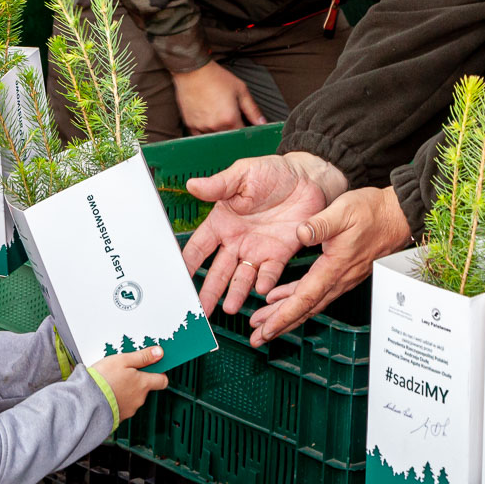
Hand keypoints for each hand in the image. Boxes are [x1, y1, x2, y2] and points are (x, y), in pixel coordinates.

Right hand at [90, 345, 168, 420]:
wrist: (85, 402)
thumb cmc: (102, 380)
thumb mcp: (123, 360)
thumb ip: (143, 356)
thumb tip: (159, 353)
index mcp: (143, 384)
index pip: (162, 380)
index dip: (159, 373)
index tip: (152, 366)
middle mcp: (139, 399)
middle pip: (145, 388)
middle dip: (137, 380)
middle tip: (123, 372)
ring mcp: (129, 409)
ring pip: (133, 397)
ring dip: (126, 390)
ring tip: (111, 383)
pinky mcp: (118, 417)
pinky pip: (122, 407)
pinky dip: (117, 400)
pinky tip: (107, 394)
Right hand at [173, 62, 264, 133]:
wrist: (193, 70)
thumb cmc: (217, 78)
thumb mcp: (241, 90)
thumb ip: (252, 109)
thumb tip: (262, 123)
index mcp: (229, 119)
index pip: (242, 134)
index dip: (246, 130)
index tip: (245, 124)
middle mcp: (215, 126)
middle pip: (229, 138)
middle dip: (233, 130)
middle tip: (230, 115)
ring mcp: (201, 127)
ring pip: (215, 137)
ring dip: (220, 131)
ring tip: (218, 114)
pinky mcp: (190, 124)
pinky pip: (201, 136)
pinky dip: (206, 131)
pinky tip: (209, 119)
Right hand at [181, 152, 346, 316]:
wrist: (307, 178)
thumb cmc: (273, 172)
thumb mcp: (242, 174)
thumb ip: (218, 185)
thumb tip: (191, 185)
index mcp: (223, 222)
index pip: (199, 248)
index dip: (188, 264)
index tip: (177, 281)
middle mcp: (237, 241)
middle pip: (218, 271)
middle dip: (208, 291)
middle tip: (198, 311)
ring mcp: (258, 249)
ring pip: (242, 277)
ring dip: (235, 293)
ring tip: (228, 309)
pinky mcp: (280, 253)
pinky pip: (270, 272)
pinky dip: (265, 281)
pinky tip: (260, 290)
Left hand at [248, 186, 410, 345]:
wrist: (398, 215)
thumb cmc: (373, 212)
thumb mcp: (344, 211)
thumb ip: (321, 223)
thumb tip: (300, 232)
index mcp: (334, 267)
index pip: (304, 299)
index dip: (283, 317)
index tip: (265, 330)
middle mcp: (339, 279)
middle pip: (305, 309)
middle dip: (279, 325)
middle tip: (256, 338)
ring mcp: (342, 278)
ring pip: (310, 303)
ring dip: (285, 315)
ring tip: (262, 323)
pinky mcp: (343, 273)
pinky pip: (316, 293)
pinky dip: (296, 299)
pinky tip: (281, 297)